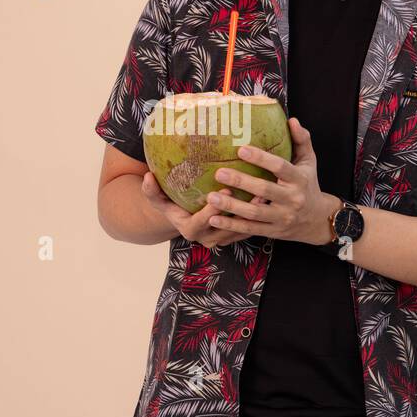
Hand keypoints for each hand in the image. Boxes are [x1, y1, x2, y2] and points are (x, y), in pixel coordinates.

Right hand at [140, 171, 269, 249]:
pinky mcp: (236, 235)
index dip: (215, 209)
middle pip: (227, 228)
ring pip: (242, 229)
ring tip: (266, 196)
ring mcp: (224, 239)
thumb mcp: (158, 200)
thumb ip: (151, 191)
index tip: (226, 190)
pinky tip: (268, 199)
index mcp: (190, 230)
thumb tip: (147, 176)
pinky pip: (249, 228)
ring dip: (254, 215)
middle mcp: (208, 239)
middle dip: (241, 212)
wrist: (184, 218)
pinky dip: (259, 216)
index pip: (203, 222)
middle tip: (254, 193)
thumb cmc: (171, 205)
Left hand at [200, 117, 338, 245]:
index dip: (261, 158)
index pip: (280, 167)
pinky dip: (232, 226)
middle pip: (264, 190)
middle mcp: (292, 199)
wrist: (317, 220)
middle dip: (241, 182)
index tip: (241, 149)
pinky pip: (250, 229)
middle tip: (219, 173)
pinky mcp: (273, 231)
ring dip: (232, 206)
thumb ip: (301, 140)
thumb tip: (292, 120)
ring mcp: (282, 217)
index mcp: (299, 179)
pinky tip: (214, 219)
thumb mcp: (309, 162)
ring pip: (255, 213)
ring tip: (211, 197)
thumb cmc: (308, 184)